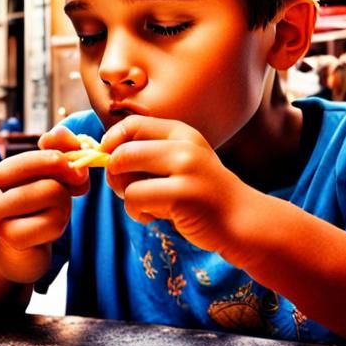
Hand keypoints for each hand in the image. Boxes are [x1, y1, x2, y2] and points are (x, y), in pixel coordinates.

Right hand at [0, 125, 90, 283]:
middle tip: (69, 193)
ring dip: (64, 206)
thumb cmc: (39, 209)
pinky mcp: (9, 238)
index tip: (76, 172)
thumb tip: (60, 134)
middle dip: (66, 185)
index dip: (62, 160)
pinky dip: (59, 225)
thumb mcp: (53, 177)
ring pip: (52, 194)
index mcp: (0, 173)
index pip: (35, 156)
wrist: (25, 252)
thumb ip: (60, 149)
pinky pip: (51, 223)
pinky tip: (49, 230)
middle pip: (48, 175)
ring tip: (54, 214)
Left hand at [98, 116, 252, 254]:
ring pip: (124, 175)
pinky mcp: (183, 195)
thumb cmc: (202, 195)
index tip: (111, 161)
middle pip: (122, 151)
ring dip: (125, 196)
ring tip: (145, 204)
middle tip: (125, 190)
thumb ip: (149, 154)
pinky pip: (135, 199)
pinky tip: (153, 217)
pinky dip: (136, 212)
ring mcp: (186, 169)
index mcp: (181, 132)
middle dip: (114, 174)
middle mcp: (184, 146)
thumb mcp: (182, 162)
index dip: (111, 142)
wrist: (242, 221)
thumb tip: (103, 155)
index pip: (131, 124)